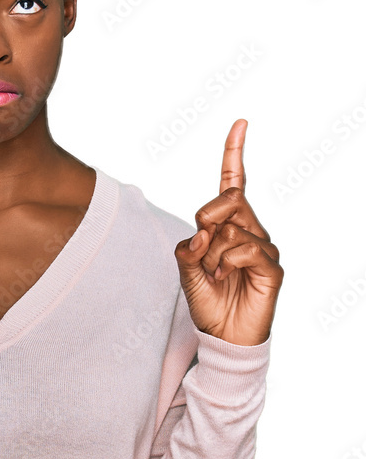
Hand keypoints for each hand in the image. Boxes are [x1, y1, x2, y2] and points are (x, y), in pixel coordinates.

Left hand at [174, 119, 283, 345]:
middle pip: (229, 200)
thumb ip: (189, 246)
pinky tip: (224, 279)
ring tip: (215, 276)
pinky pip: (247, 250)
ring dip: (212, 255)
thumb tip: (202, 232)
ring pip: (232, 229)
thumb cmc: (207, 300)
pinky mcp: (273, 267)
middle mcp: (249, 229)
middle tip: (201, 247)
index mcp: (228, 224)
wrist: (222, 335)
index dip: (234, 153)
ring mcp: (263, 247)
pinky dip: (226, 264)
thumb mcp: (186, 270)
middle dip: (207, 218)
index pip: (233, 183)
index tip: (240, 123)